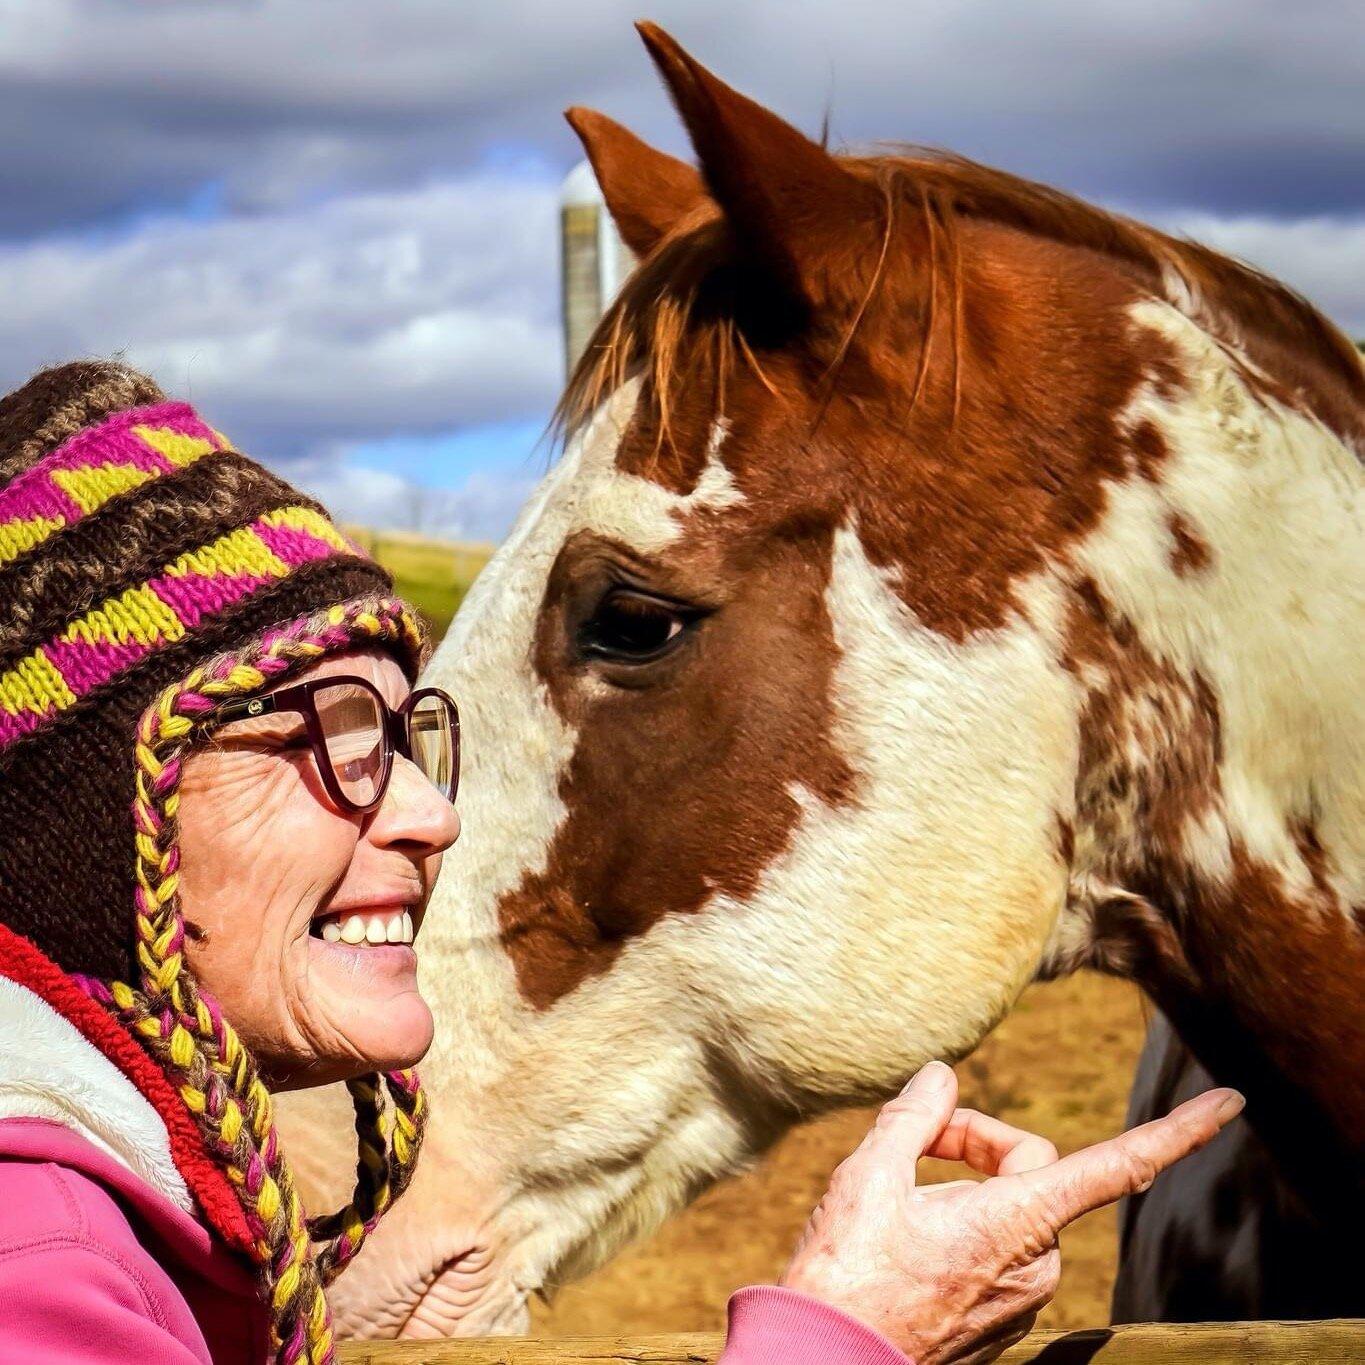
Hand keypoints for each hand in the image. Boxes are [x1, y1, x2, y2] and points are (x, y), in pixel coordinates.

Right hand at [780, 1061, 1242, 1363]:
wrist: (827, 1359)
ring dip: (966, 1183)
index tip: (1230, 1102)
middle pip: (1032, 1166)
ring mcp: (1021, 1296)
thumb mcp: (869, 1175)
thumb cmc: (849, 1271)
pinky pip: (999, 1245)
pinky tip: (909, 1232)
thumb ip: (913, 1116)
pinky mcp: (1000, 1317)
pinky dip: (964, 1220)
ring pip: (1013, 1206)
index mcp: (1018, 1221)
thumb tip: (942, 1077)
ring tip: (901, 1193)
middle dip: (976, 1140)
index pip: (1118, 1165)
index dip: (1178, 1130)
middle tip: (915, 1139)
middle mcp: (1037, 1263)